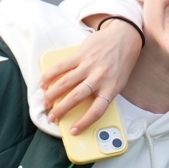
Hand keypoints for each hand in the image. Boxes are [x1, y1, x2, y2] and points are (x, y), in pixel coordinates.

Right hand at [46, 18, 142, 133]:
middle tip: (52, 117)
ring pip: (65, 83)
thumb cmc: (121, 62)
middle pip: (76, 98)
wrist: (124, 36)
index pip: (97, 110)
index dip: (84, 122)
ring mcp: (89, 65)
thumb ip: (103, 92)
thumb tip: (84, 106)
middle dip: (61, 110)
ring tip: (45, 102)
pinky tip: (44, 83)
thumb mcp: (118, 81)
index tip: (74, 130)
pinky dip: (50, 76)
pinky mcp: (80, 54)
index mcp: (111, 88)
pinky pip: (61, 67)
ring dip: (52, 94)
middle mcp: (100, 78)